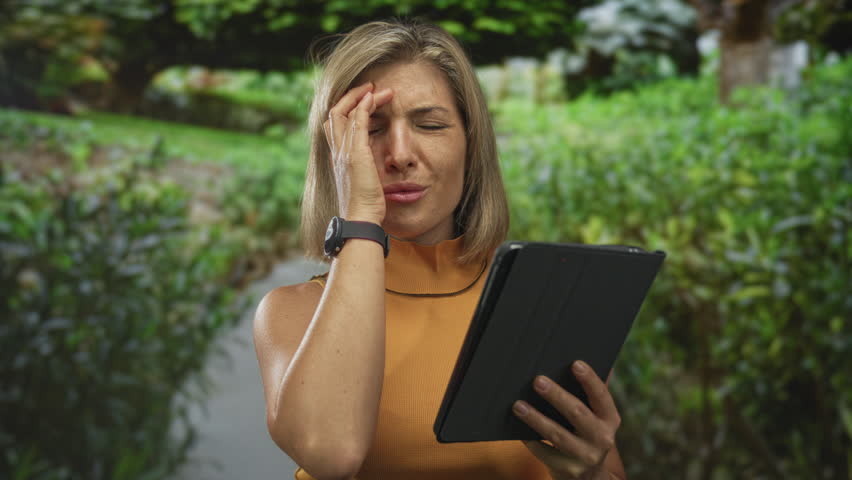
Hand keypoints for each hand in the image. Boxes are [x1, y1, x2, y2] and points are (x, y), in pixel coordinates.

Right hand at [323, 82, 393, 223]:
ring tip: (378, 89)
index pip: (335, 123)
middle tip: (370, 88)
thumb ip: (363, 168)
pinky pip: (357, 121)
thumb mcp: (363, 181)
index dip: (347, 108)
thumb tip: (370, 165)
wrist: (362, 217)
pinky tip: (374, 97)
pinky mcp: (356, 153)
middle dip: (352, 96)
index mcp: (337, 156)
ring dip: (362, 96)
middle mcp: (337, 151)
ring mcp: (344, 151)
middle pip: (335, 112)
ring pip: (344, 112)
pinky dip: (364, 106)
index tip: (365, 101)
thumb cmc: (366, 205)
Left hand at [513, 361, 620, 479]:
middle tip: (537, 380)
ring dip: (536, 419)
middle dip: (557, 396)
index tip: (575, 363)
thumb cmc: (587, 434)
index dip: (590, 380)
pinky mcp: (568, 470)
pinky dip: (531, 441)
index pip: (601, 396)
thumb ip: (592, 392)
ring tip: (518, 405)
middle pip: (577, 413)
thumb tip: (587, 359)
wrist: (590, 476)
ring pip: (557, 435)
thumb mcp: (597, 416)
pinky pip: (545, 453)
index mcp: (610, 419)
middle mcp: (602, 438)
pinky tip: (517, 430)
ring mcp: (586, 456)